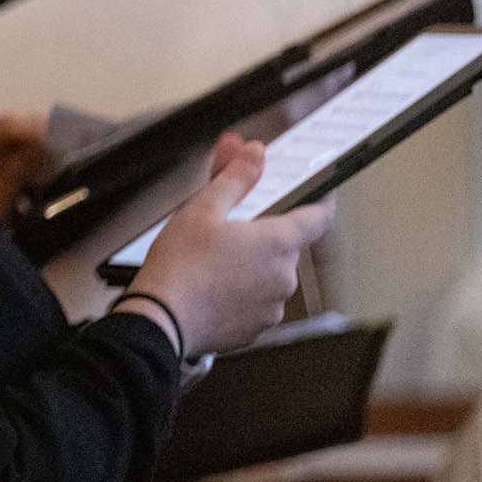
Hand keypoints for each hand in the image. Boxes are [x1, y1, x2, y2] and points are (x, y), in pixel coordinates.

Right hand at [127, 134, 332, 356]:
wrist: (161, 321)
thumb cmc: (180, 265)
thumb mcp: (203, 208)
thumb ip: (236, 178)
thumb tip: (255, 152)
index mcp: (278, 242)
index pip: (319, 217)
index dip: (320, 200)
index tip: (318, 192)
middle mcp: (284, 277)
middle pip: (283, 244)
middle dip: (261, 231)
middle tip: (227, 224)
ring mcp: (272, 306)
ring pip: (268, 273)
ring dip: (249, 263)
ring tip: (210, 261)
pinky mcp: (255, 329)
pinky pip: (254, 301)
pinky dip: (239, 291)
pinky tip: (210, 285)